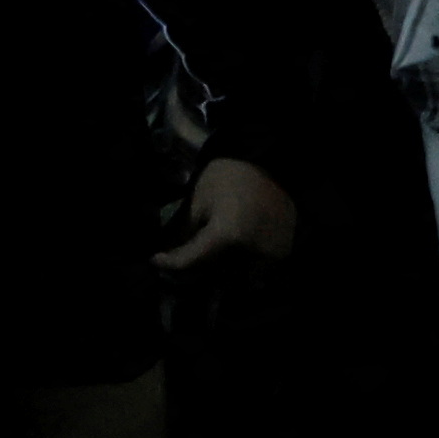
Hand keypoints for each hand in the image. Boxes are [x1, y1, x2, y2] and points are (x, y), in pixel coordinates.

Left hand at [157, 157, 296, 275]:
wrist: (269, 164)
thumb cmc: (229, 177)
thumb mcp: (199, 201)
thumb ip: (186, 231)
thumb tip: (172, 249)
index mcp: (228, 235)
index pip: (193, 260)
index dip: (171, 263)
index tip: (157, 259)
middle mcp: (252, 251)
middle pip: (214, 272)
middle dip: (194, 267)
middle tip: (180, 256)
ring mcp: (270, 255)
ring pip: (235, 273)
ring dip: (216, 268)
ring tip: (203, 253)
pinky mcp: (281, 253)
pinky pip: (255, 268)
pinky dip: (239, 263)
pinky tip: (226, 250)